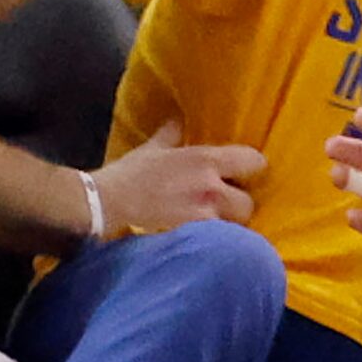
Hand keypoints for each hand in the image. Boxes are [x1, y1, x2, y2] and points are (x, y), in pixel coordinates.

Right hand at [94, 122, 264, 234]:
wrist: (108, 204)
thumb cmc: (130, 174)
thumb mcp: (152, 149)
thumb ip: (171, 134)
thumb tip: (178, 119)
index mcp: (205, 160)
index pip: (254, 161)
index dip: (251, 168)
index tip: (242, 174)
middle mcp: (212, 187)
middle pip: (248, 203)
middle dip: (237, 206)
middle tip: (223, 207)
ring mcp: (205, 216)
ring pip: (234, 227)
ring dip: (226, 227)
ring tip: (212, 226)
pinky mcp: (194, 237)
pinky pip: (216, 242)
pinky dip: (212, 242)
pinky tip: (201, 241)